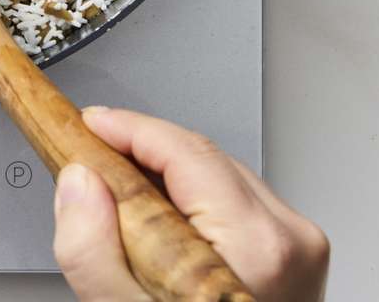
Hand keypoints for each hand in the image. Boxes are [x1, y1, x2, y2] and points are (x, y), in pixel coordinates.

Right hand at [54, 107, 328, 301]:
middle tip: (91, 165)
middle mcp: (289, 239)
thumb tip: (79, 186)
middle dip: (141, 155)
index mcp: (254, 248)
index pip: (185, 151)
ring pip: (218, 177)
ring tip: (122, 208)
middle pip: (202, 157)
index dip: (128, 129)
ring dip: (166, 181)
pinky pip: (234, 203)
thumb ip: (91, 251)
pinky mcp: (295, 253)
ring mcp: (298, 247)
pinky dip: (191, 206)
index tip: (90, 125)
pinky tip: (160, 229)